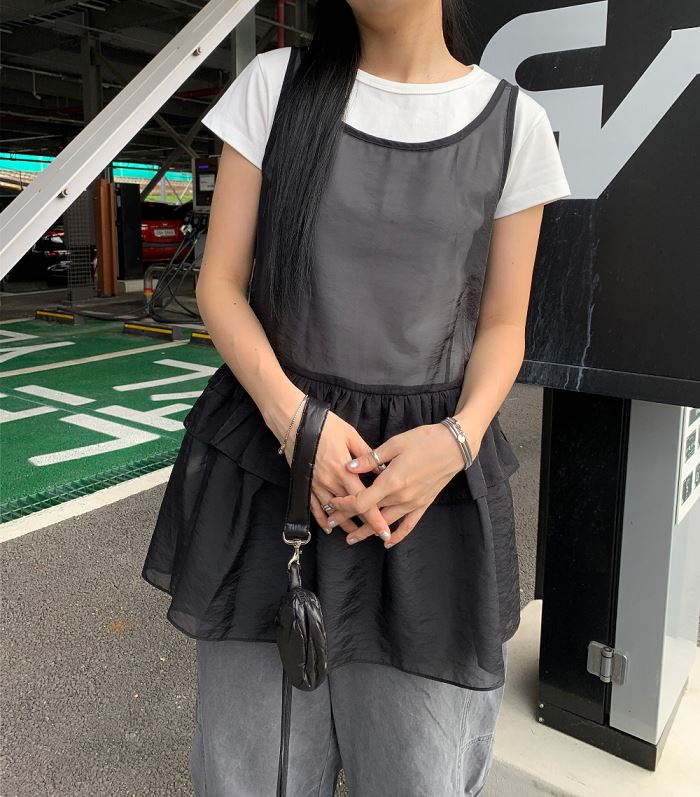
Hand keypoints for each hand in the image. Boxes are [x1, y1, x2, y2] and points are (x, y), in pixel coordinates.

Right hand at [284, 408, 392, 539]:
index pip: (364, 499)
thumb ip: (367, 454)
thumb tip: (383, 468)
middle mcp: (330, 482)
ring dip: (345, 524)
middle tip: (378, 536)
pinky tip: (328, 527)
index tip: (385, 532)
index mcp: (344, 470)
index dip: (375, 518)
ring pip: (333, 511)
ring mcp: (317, 484)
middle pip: (351, 509)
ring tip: (357, 534)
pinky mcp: (307, 483)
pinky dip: (321, 518)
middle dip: (365, 524)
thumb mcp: (350, 435)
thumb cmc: (325, 425)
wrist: (296, 422)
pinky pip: (314, 506)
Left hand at [326, 421, 480, 547]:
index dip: (344, 504)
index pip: (361, 500)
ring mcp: (413, 503)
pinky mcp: (424, 504)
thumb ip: (370, 458)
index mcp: (391, 481)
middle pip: (370, 513)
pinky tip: (386, 542)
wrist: (455, 446)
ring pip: (386, 523)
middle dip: (349, 518)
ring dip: (367, 532)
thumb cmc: (424, 440)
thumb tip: (349, 467)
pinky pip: (409, 525)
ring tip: (351, 538)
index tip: (332, 504)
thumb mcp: (394, 444)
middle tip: (331, 523)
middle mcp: (401, 497)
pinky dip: (397, 535)